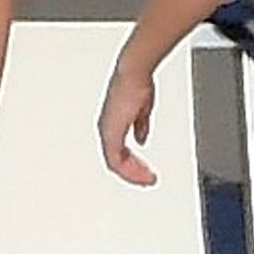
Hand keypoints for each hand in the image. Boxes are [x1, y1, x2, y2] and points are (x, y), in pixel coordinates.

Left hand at [98, 58, 157, 185]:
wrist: (134, 74)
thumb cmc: (137, 84)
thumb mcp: (142, 109)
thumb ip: (140, 126)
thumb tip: (140, 138)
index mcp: (112, 124)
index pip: (118, 153)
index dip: (132, 165)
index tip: (145, 171)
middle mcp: (106, 129)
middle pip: (116, 161)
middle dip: (133, 172)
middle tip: (147, 180)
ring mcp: (108, 132)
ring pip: (116, 163)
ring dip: (133, 173)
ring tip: (147, 178)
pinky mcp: (111, 133)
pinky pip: (116, 160)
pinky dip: (129, 169)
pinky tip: (141, 172)